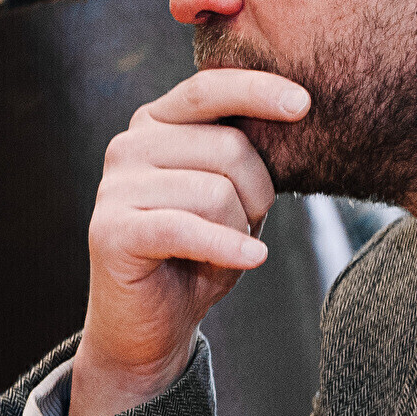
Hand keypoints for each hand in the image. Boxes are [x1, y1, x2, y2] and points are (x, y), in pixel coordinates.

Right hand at [71, 68, 309, 415]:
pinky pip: (189, 229)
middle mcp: (128, 146)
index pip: (208, 88)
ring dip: (239, 229)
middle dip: (258, 192)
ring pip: (215, 192)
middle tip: (248, 226)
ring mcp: (114, 187)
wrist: (151, 327)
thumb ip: (242, 156)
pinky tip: (248, 259)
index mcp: (154, 125)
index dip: (258, 90)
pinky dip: (227, 247)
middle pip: (227, 147)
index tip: (305, 106)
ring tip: (226, 250)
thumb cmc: (198, 255)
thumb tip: (293, 111)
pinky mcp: (111, 231)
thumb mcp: (230, 196)